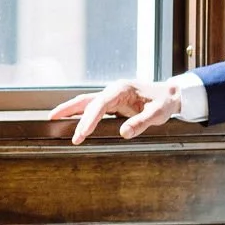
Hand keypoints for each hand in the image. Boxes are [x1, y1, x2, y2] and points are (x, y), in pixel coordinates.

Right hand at [48, 79, 182, 145]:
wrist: (172, 94)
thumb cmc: (165, 102)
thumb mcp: (157, 113)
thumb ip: (141, 123)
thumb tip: (123, 133)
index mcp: (121, 89)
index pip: (99, 105)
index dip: (88, 120)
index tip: (80, 135)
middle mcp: (113, 90)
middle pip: (86, 100)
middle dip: (69, 110)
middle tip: (52, 120)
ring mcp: (112, 96)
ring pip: (86, 102)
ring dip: (70, 109)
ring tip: (53, 118)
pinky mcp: (113, 102)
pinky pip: (94, 108)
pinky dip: (81, 113)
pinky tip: (72, 121)